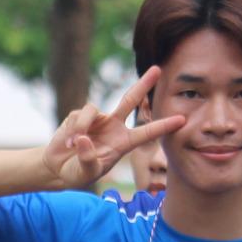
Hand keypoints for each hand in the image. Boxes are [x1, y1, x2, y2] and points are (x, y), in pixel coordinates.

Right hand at [40, 67, 185, 189]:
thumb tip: (83, 138)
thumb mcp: (87, 172)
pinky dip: (74, 129)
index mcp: (123, 143)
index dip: (164, 126)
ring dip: (83, 126)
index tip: (182, 120)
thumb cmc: (78, 173)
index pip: (147, 133)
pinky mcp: (79, 116)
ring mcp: (97, 120)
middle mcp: (113, 127)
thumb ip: (88, 159)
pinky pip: (79, 116)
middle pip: (130, 100)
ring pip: (93, 109)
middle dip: (143, 84)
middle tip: (157, 69)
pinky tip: (69, 143)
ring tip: (74, 145)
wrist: (58, 169)